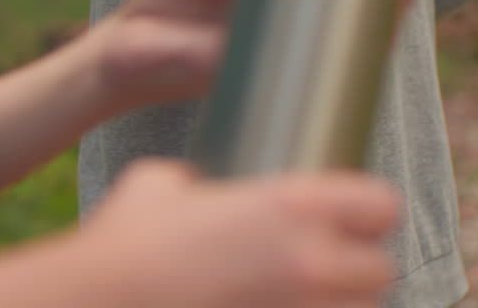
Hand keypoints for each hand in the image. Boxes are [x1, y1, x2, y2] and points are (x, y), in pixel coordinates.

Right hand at [81, 160, 398, 307]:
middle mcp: (309, 265)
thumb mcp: (161, 184)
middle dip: (356, 269)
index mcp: (290, 206)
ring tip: (303, 297)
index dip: (367, 210)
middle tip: (325, 266)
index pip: (381, 204)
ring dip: (338, 305)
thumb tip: (200, 187)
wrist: (95, 304)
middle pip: (380, 271)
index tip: (353, 217)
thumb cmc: (124, 245)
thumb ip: (200, 182)